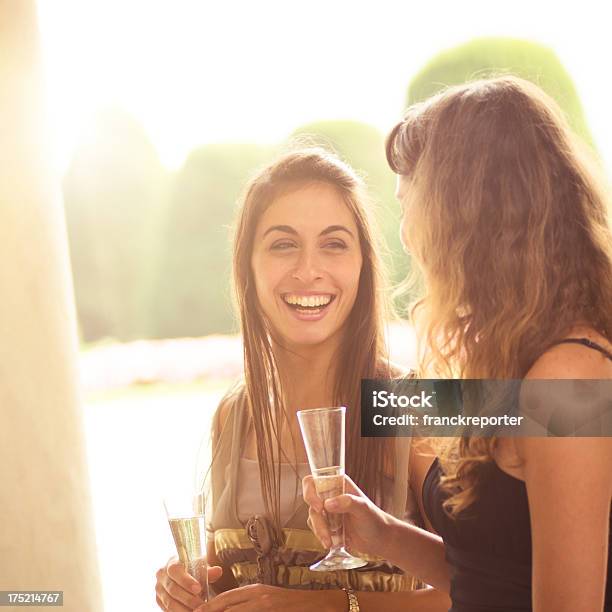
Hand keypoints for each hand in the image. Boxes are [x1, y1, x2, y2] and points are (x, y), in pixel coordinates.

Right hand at [155, 557, 222, 610]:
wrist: (182, 573)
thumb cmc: (193, 568)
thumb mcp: (200, 566)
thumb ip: (208, 570)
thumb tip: (218, 571)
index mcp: (170, 563)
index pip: (175, 571)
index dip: (186, 581)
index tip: (199, 588)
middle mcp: (162, 576)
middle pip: (173, 589)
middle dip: (188, 599)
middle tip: (202, 605)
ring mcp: (159, 590)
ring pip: (170, 602)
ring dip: (184, 609)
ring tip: (198, 611)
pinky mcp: (159, 601)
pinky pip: (168, 610)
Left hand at [194, 584, 341, 611]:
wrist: (314, 605)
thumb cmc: (289, 603)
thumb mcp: (267, 596)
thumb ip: (249, 601)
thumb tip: (229, 607)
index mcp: (254, 590)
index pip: (225, 598)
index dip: (210, 606)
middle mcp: (257, 597)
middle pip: (227, 607)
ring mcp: (264, 607)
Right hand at [303, 473, 393, 557]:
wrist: (379, 540)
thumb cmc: (374, 520)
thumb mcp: (363, 508)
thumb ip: (347, 502)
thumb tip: (327, 504)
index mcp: (337, 484)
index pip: (313, 481)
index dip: (310, 491)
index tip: (318, 506)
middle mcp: (330, 495)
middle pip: (310, 501)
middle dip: (316, 518)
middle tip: (325, 533)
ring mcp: (327, 510)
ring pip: (313, 517)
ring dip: (320, 530)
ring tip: (330, 542)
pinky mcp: (327, 525)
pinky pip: (316, 529)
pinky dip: (322, 536)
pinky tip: (334, 543)